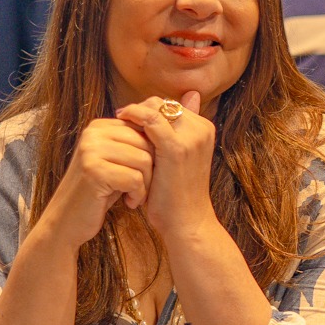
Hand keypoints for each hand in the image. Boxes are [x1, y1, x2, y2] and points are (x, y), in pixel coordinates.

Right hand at [42, 117, 154, 249]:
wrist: (67, 220)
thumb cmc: (99, 192)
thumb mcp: (115, 162)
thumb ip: (131, 144)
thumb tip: (164, 130)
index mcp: (99, 126)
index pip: (143, 128)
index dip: (152, 153)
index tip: (142, 172)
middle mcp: (93, 133)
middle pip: (147, 143)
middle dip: (151, 169)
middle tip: (140, 188)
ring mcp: (91, 151)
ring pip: (144, 160)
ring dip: (145, 184)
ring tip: (133, 195)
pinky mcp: (94, 171)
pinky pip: (135, 179)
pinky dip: (138, 195)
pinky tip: (128, 203)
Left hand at [115, 92, 216, 242]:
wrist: (186, 221)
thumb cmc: (178, 192)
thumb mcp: (181, 157)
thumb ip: (177, 131)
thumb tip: (175, 107)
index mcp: (204, 128)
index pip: (171, 105)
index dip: (148, 108)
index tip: (131, 117)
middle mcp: (202, 129)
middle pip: (163, 103)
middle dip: (141, 109)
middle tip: (122, 118)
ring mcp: (192, 137)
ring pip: (156, 106)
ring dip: (135, 111)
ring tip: (120, 120)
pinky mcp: (176, 148)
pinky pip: (150, 120)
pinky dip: (134, 117)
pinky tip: (121, 123)